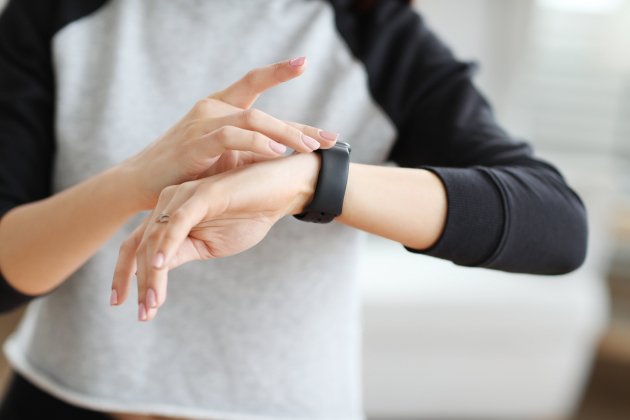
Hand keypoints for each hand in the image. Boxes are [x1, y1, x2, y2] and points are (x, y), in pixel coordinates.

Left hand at [111, 152, 320, 320]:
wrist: (283, 190)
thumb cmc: (250, 215)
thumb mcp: (211, 245)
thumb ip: (183, 253)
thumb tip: (159, 273)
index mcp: (171, 215)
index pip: (138, 247)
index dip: (127, 276)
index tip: (126, 306)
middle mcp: (170, 203)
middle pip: (141, 246)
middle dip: (140, 283)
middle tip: (144, 315)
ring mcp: (185, 196)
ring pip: (156, 238)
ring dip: (153, 274)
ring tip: (154, 303)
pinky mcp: (203, 194)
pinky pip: (178, 221)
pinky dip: (167, 244)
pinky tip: (162, 266)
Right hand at [120, 57, 337, 209]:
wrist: (141, 185)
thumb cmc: (185, 171)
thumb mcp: (222, 157)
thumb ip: (249, 149)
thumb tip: (285, 153)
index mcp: (218, 107)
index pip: (253, 83)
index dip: (278, 71)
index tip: (304, 62)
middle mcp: (211, 108)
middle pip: (262, 109)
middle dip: (299, 125)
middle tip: (329, 139)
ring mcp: (202, 123)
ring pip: (252, 120)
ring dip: (285, 134)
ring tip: (309, 148)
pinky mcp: (195, 143)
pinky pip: (232, 137)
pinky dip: (257, 144)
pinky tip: (277, 152)